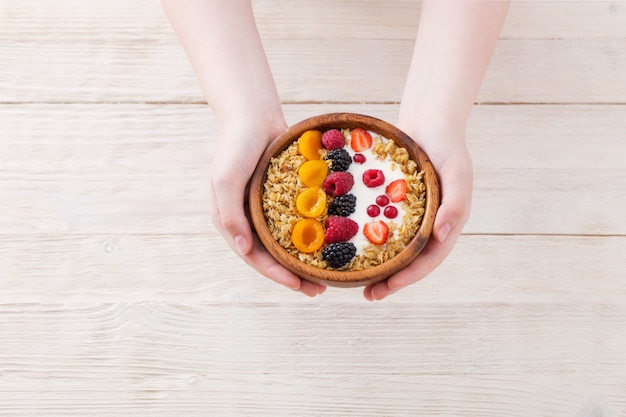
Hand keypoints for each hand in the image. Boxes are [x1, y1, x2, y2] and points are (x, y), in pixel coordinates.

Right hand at [208, 119, 326, 296]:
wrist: (254, 117)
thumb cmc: (235, 147)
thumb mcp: (226, 179)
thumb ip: (230, 213)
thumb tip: (243, 248)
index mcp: (232, 222)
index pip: (255, 257)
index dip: (276, 275)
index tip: (299, 285)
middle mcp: (250, 221)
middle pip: (274, 256)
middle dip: (295, 276)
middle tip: (319, 290)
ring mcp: (268, 211)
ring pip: (289, 243)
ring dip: (306, 261)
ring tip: (329, 276)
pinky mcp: (286, 199)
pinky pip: (301, 222)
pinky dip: (314, 235)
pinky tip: (335, 243)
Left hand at [363, 121, 472, 300]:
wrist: (429, 122)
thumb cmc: (448, 146)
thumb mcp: (458, 172)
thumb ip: (455, 203)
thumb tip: (443, 236)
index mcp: (445, 225)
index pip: (428, 259)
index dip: (409, 277)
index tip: (389, 288)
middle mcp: (427, 226)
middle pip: (409, 261)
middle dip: (390, 281)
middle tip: (368, 296)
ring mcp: (409, 217)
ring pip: (392, 248)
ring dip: (376, 266)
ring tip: (354, 282)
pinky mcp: (392, 206)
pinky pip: (378, 225)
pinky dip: (365, 238)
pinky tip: (345, 246)